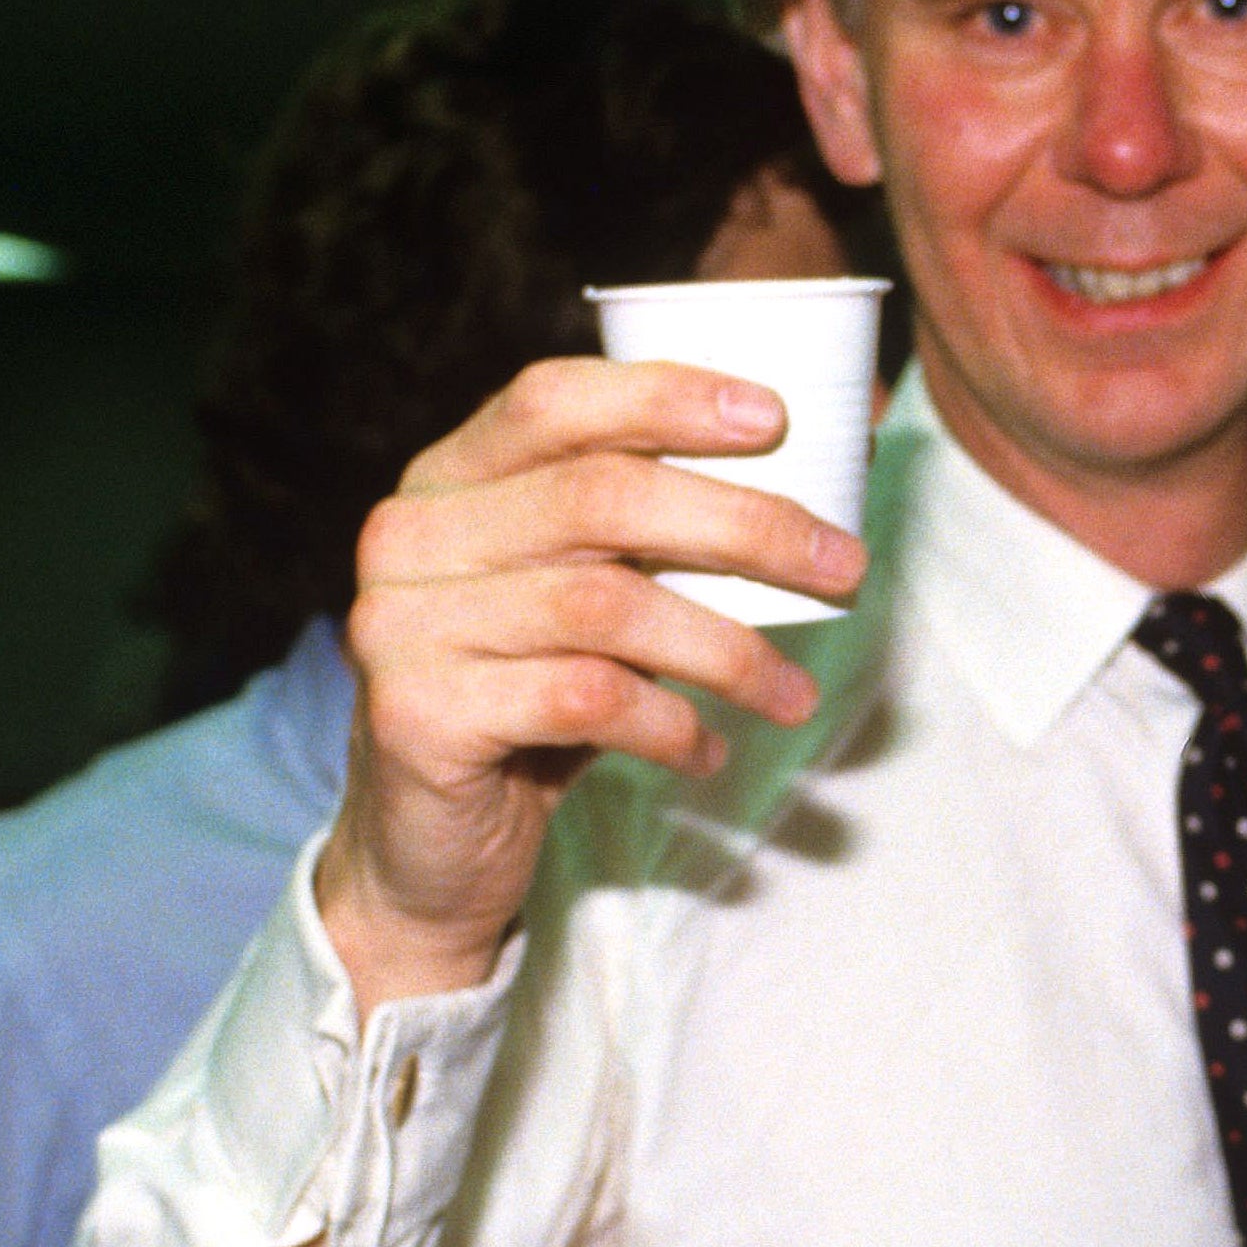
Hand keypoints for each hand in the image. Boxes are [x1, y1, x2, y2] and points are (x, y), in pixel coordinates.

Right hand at [324, 355, 865, 1006]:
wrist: (429, 850)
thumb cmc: (535, 699)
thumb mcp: (593, 596)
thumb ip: (661, 530)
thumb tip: (830, 460)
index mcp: (450, 479)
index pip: (553, 401)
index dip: (666, 396)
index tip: (777, 420)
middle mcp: (411, 537)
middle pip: (599, 496)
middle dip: (745, 527)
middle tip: (846, 568)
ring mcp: (401, 625)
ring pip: (604, 606)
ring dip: (728, 650)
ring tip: (793, 694)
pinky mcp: (418, 716)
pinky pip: (582, 700)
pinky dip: (669, 725)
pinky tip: (705, 750)